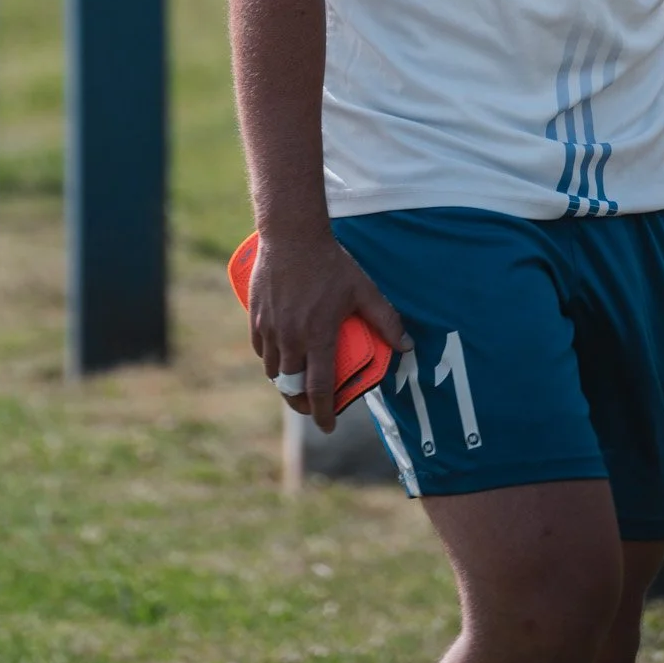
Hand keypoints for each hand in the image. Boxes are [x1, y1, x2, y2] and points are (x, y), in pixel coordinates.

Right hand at [248, 226, 409, 432]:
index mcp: (317, 337)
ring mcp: (270, 329)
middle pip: (291, 388)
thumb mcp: (363, 290)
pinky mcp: (256, 318)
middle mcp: (290, 339)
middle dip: (302, 404)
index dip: (324, 413)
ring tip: (299, 382)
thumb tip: (407, 345)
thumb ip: (386, 319)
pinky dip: (271, 361)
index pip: (319, 389)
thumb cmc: (331, 263)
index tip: (329, 426)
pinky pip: (261, 350)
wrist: (291, 235)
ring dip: (286, 383)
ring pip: (274, 372)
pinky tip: (281, 358)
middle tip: (314, 406)